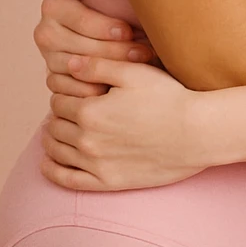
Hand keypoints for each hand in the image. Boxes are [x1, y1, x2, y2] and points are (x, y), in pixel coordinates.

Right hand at [34, 0, 156, 100]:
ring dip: (108, 68)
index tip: (125, 30)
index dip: (100, 25)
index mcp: (55, 2)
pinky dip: (89, 90)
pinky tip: (112, 88)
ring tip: (137, 66)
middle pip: (80, 44)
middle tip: (144, 50)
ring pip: (76, 67)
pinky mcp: (53, 76)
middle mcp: (45, 28)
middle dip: (115, 48)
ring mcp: (48, 54)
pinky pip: (66, 88)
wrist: (96, 23)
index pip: (76, 16)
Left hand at [41, 56, 204, 190]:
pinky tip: (48, 162)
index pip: (59, 100)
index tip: (75, 89)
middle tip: (69, 108)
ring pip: (57, 150)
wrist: (198, 133)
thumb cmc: (169, 98)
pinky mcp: (108, 182)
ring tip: (58, 130)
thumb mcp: (134, 72)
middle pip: (55, 125)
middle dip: (58, 114)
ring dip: (52, 138)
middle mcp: (88, 140)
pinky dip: (52, 171)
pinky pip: (67, 180)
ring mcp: (97, 164)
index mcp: (90, 111)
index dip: (64, 92)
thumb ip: (97, 65)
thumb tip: (67, 65)